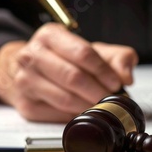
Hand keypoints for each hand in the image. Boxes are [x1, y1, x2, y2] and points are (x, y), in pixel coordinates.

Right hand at [0, 23, 137, 121]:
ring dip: (88, 105)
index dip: (103, 71)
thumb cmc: (67, 59)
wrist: (33, 70)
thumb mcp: (96, 50)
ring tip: (101, 106)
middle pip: (72, 77)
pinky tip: (84, 112)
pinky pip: (56, 114)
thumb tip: (126, 77)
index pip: (82, 53)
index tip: (116, 83)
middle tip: (111, 99)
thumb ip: (118, 58)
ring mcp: (25, 80)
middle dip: (98, 91)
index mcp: (50, 35)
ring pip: (64, 98)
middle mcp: (32, 55)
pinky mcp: (26, 104)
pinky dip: (75, 116)